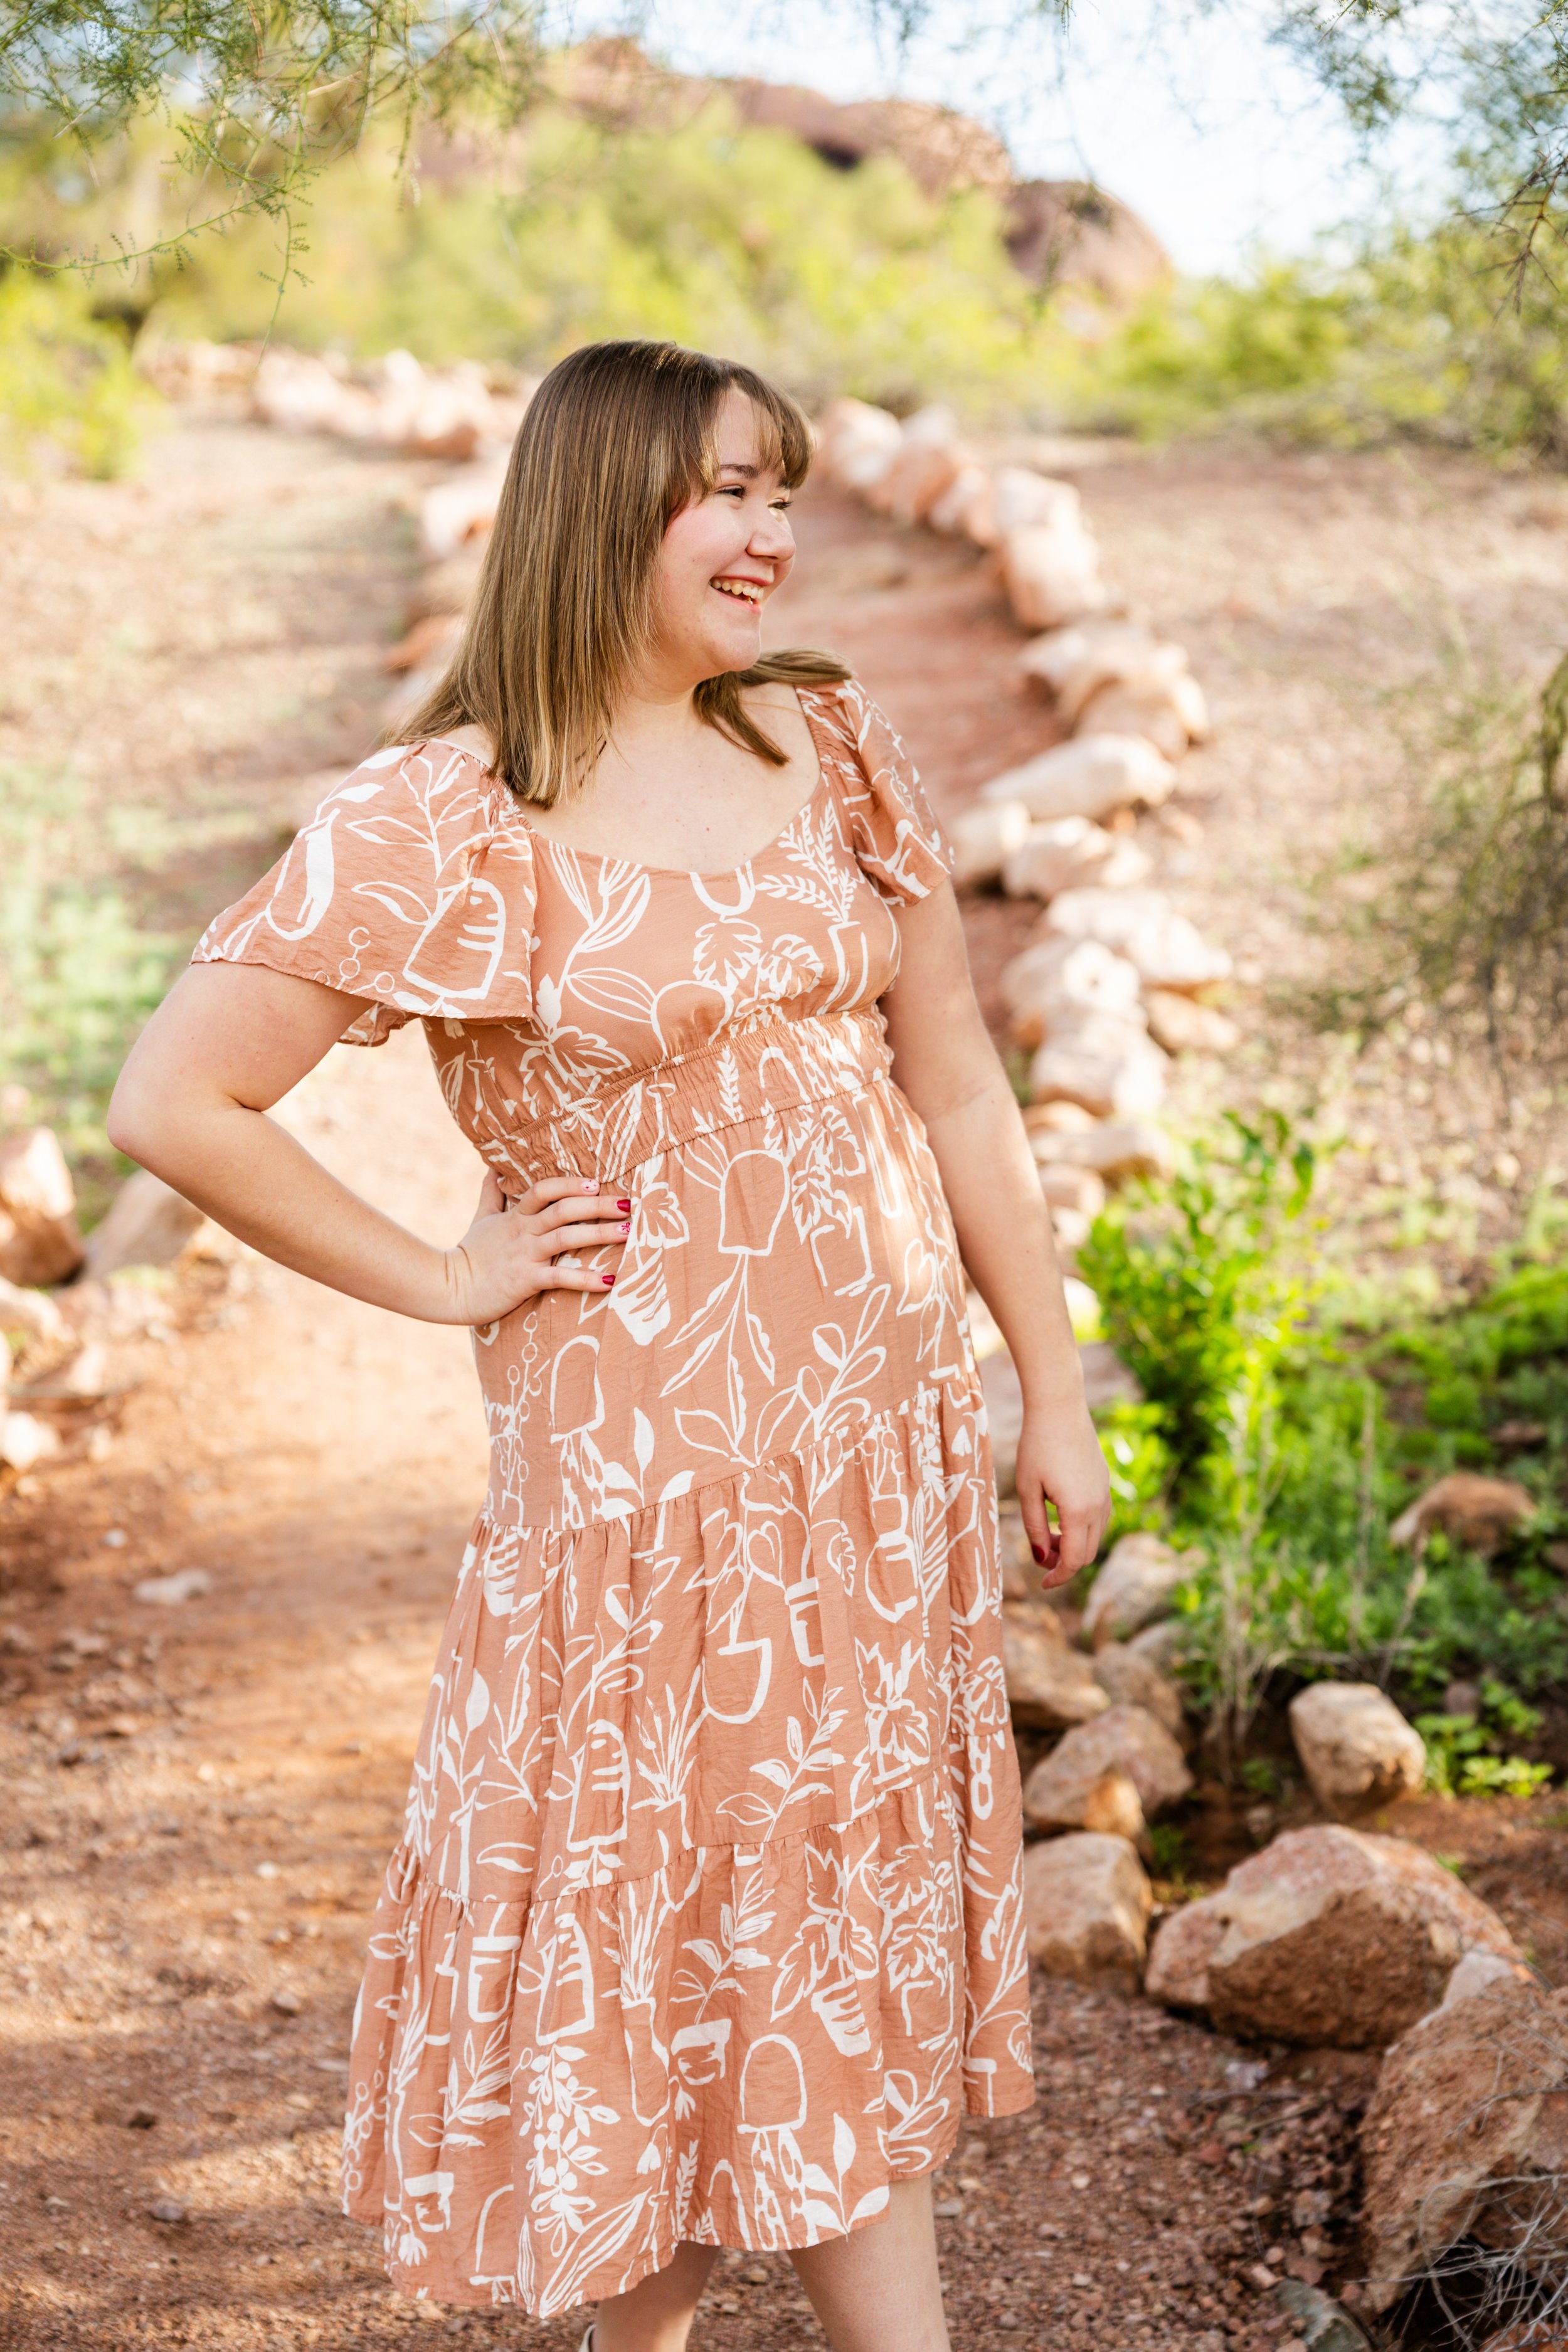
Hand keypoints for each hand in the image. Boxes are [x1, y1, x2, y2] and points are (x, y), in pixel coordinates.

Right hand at [439, 1171, 629, 1324]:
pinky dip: (586, 1279)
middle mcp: (523, 1231)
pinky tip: (610, 1281)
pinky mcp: (525, 1280)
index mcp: (515, 1216)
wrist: (447, 1289)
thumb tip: (493, 1168)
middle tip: (628, 1204)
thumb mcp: (481, 1218)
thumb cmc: (470, 1255)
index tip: (597, 1182)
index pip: (544, 1190)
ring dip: (599, 1234)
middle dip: (597, 1205)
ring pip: (566, 1237)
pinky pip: (560, 1277)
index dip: (570, 1184)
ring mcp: (524, 1255)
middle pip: (564, 1210)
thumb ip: (491, 1193)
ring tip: (627, 1233)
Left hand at [1014, 1401, 1111, 1590]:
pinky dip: (1081, 1528)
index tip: (1043, 1583)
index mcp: (1079, 1510)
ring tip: (1047, 1535)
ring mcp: (1105, 1494)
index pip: (1075, 1560)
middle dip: (1065, 1562)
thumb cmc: (1037, 1447)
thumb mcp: (1028, 1490)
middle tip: (1040, 1556)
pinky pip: (1098, 1518)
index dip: (1059, 1576)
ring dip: (1074, 1545)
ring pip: (1095, 1536)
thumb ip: (1035, 1527)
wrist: (1059, 1408)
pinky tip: (1060, 1516)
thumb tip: (1041, 1558)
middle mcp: (1098, 1505)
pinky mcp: (1104, 1483)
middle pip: (1088, 1553)